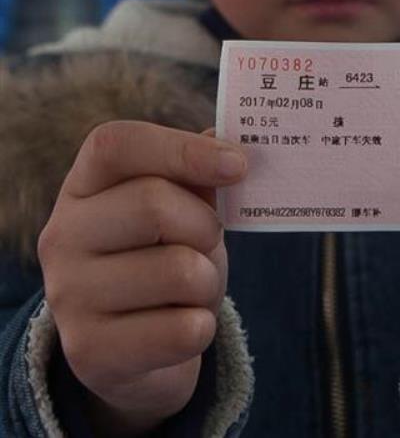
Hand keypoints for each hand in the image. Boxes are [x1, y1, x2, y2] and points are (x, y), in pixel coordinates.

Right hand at [37, 121, 246, 435]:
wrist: (139, 346)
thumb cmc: (167, 258)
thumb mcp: (184, 209)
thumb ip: (200, 175)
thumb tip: (228, 144)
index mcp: (84, 186)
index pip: (118, 145)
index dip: (183, 149)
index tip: (238, 166)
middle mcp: (63, 235)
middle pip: (154, 204)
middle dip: (206, 227)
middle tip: (208, 244)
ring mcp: (69, 295)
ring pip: (178, 271)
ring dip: (207, 282)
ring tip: (190, 290)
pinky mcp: (90, 352)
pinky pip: (184, 330)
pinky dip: (201, 327)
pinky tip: (180, 327)